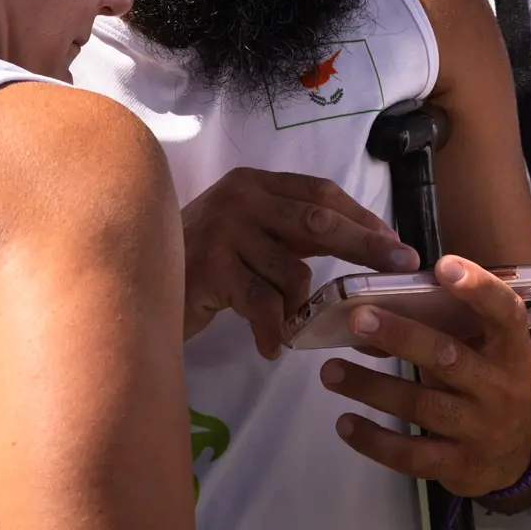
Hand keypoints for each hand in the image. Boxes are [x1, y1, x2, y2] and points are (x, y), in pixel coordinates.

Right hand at [180, 167, 418, 354]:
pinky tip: (270, 346)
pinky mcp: (208, 270)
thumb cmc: (205, 259)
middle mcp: (241, 199)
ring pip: (292, 272)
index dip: (362, 217)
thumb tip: (370, 243)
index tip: (396, 243)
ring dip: (301, 306)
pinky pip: (263, 305)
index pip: (321, 192)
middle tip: (400, 266)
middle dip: (365, 246)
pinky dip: (273, 330)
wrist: (130, 279)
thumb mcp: (252, 231)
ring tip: (292, 324)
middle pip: (318, 222)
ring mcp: (223, 232)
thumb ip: (295, 231)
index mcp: (256, 183)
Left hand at [320, 254, 530, 497]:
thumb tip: (375, 312)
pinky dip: (374, 440)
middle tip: (358, 319)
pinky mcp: (458, 465)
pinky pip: (411, 454)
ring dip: (370, 387)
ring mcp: (479, 429)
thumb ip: (447, 330)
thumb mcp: (488, 352)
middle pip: (447, 358)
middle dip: (401, 336)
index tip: (443, 266)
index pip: (504, 312)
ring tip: (330, 371)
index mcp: (510, 349)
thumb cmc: (491, 383)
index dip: (478, 288)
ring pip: (420, 405)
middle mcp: (499, 387)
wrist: (519, 453)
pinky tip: (346, 423)